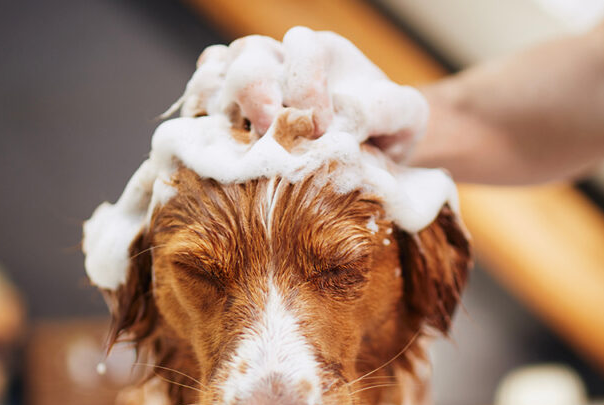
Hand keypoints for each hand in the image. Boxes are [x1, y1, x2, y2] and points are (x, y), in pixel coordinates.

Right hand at [179, 27, 428, 160]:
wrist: (367, 157)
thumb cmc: (386, 134)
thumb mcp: (404, 118)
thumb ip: (386, 109)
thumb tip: (344, 117)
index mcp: (323, 54)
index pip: (301, 48)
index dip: (306, 87)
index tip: (321, 130)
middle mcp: (280, 60)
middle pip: (247, 54)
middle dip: (255, 93)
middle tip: (269, 131)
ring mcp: (248, 82)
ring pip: (215, 71)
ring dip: (220, 105)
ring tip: (238, 139)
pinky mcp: (226, 111)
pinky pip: (199, 97)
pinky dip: (200, 115)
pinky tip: (217, 140)